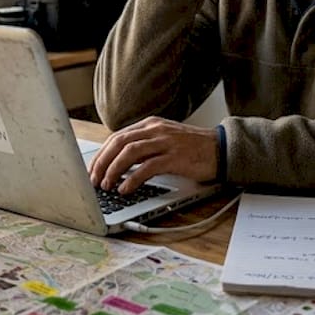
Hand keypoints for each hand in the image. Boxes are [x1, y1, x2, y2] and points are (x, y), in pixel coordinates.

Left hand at [87, 117, 219, 193]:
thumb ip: (145, 147)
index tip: (93, 170)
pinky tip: (126, 189)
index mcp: (151, 125)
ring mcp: (166, 142)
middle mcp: (156, 130)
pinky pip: (147, 167)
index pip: (117, 137)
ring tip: (106, 185)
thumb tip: (119, 165)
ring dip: (113, 170)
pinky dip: (132, 179)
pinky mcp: (175, 157)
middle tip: (93, 180)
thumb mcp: (165, 141)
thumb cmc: (193, 149)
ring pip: (129, 153)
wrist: (222, 149)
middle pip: (119, 143)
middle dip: (102, 162)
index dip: (101, 154)